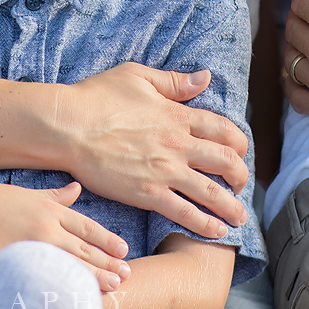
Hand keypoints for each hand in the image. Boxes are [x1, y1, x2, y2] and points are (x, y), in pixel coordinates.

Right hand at [0, 180, 128, 291]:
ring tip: (114, 288)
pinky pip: (44, 279)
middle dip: (106, 262)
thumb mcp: (25, 194)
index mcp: (48, 210)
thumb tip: (76, 189)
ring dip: (93, 278)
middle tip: (127, 275)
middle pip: (82, 248)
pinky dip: (62, 288)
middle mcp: (44, 228)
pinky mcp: (15, 265)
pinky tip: (75, 298)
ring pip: (69, 266)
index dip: (106, 240)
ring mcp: (30, 248)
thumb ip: (53, 196)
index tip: (124, 250)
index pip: (86, 227)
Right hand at [55, 63, 249, 239]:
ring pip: (212, 192)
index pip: (225, 131)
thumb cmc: (96, 97)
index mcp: (179, 115)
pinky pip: (185, 212)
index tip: (240, 153)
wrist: (68, 126)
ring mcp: (165, 171)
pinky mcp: (148, 193)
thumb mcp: (139, 77)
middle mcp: (179, 144)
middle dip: (241, 176)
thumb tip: (205, 78)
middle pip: (226, 162)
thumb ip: (175, 82)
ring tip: (240, 218)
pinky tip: (216, 231)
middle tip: (241, 185)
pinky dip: (205, 224)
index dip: (240, 144)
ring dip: (231, 207)